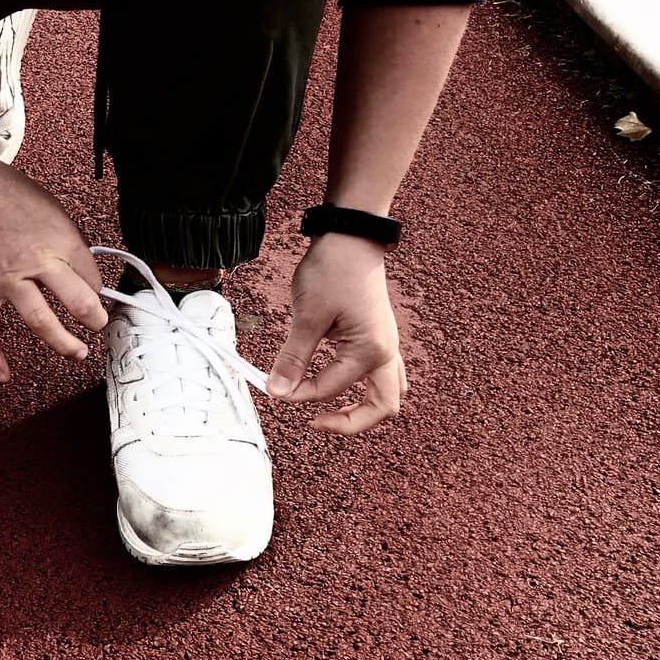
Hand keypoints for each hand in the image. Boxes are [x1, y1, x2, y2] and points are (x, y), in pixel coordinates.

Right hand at [0, 147, 107, 381]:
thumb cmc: (4, 190)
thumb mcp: (51, 207)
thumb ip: (66, 238)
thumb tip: (79, 266)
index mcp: (60, 239)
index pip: (92, 275)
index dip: (97, 287)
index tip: (94, 292)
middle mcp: (39, 262)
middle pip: (79, 302)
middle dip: (95, 319)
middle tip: (98, 326)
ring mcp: (9, 280)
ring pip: (41, 322)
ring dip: (63, 343)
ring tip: (77, 353)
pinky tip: (3, 375)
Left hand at [266, 233, 407, 433]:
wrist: (351, 237)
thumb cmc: (333, 270)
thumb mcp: (307, 316)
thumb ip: (293, 358)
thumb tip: (277, 391)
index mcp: (370, 351)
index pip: (329, 389)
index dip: (297, 394)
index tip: (272, 387)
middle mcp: (386, 353)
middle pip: (383, 407)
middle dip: (351, 422)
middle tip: (316, 423)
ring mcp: (387, 345)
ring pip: (386, 392)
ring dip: (362, 407)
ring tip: (328, 410)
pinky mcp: (378, 336)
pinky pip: (381, 374)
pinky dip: (362, 386)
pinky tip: (336, 381)